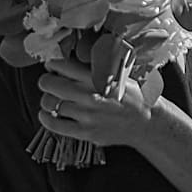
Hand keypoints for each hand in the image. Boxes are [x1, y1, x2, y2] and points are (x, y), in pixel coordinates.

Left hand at [36, 55, 159, 148]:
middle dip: (46, 80)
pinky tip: (48, 114)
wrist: (146, 122)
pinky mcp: (86, 132)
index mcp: (98, 78)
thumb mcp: (119, 72)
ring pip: (49, 103)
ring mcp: (87, 116)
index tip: (52, 67)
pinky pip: (54, 125)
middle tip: (49, 81)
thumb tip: (70, 59)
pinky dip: (45, 118)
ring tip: (52, 98)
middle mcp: (90, 96)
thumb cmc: (133, 96)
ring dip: (47, 99)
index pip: (61, 65)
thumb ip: (96, 66)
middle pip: (49, 83)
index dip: (52, 65)